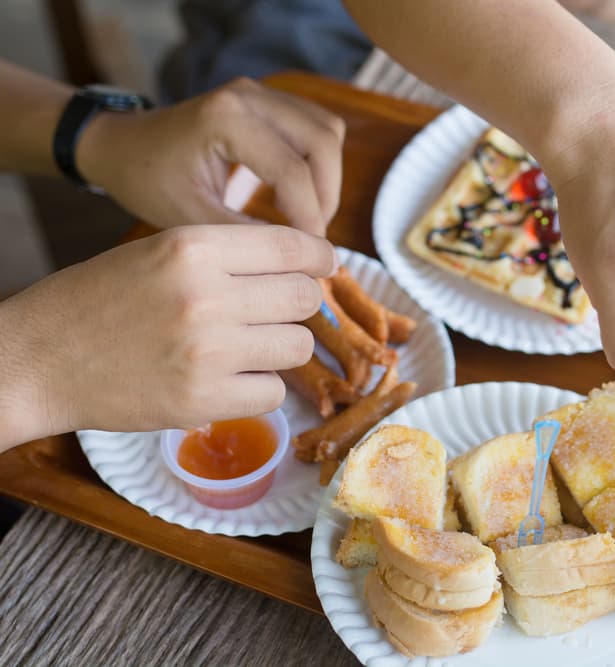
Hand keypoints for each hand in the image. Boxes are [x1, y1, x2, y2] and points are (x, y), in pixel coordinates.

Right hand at [2, 224, 336, 440]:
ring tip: (244, 348)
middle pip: (304, 297)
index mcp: (193, 248)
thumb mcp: (158, 252)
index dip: (318, 258)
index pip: (292, 247)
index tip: (325, 266)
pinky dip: (258, 388)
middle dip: (297, 305)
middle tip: (272, 313)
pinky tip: (228, 379)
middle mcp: (206, 295)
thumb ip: (226, 255)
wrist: (37, 360)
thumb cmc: (97, 301)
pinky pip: (274, 393)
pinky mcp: (204, 399)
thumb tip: (302, 265)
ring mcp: (208, 351)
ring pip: (299, 346)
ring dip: (280, 348)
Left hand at [76, 77, 344, 236]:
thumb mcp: (192, 220)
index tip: (309, 255)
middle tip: (311, 235)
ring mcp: (261, 92)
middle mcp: (248, 96)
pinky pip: (318, 127)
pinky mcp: (268, 99)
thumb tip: (299, 262)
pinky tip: (301, 193)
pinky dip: (320, 163)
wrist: (122, 145)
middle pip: (323, 142)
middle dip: (326, 195)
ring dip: (328, 178)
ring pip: (328, 131)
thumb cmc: (149, 182)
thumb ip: (247, 238)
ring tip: (307, 216)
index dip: (309, 218)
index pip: (293, 171)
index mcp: (225, 119)